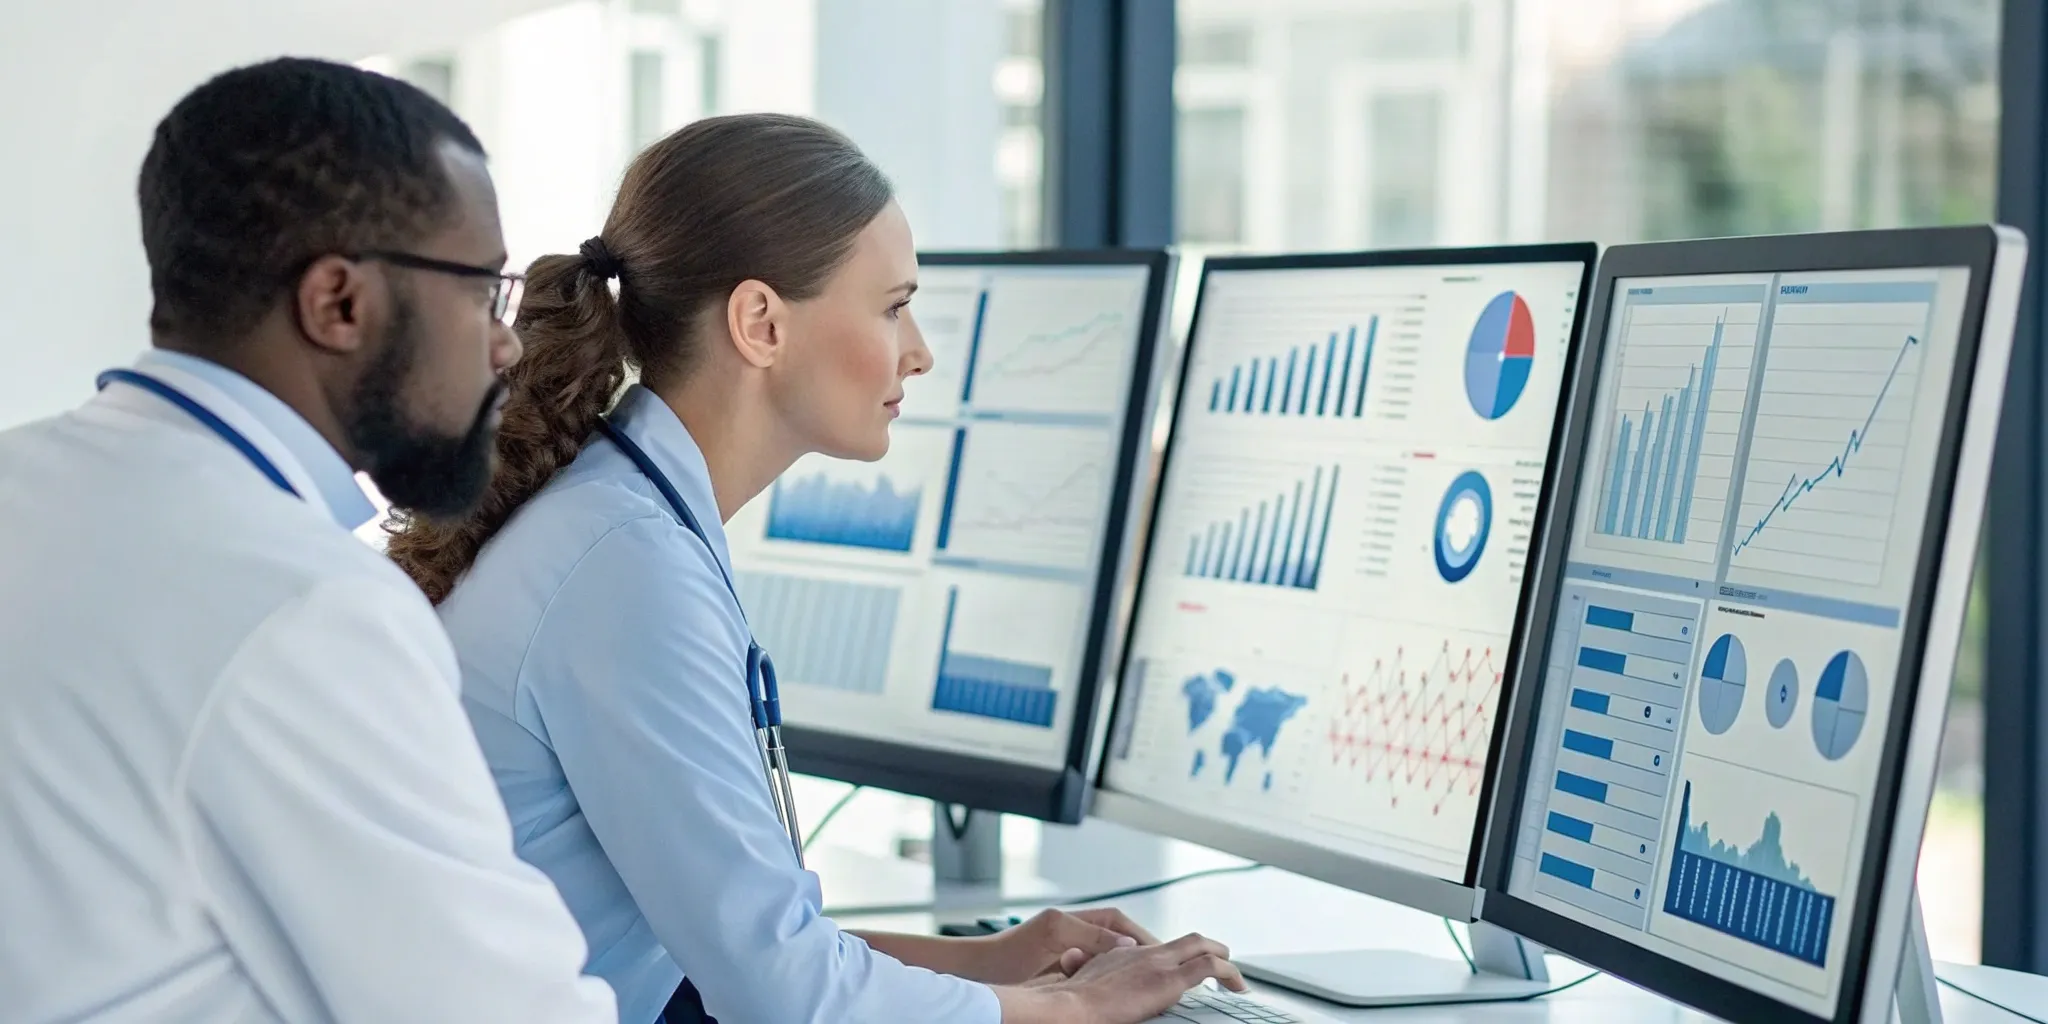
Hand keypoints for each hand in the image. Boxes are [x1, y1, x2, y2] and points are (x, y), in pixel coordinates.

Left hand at [975, 907, 1159, 984]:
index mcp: (1069, 920)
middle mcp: (1069, 931)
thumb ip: (1089, 936)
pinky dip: (1108, 974)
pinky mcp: (1058, 966)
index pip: (1118, 922)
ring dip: (1126, 963)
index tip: (1159, 952)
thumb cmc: (1004, 955)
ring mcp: (1064, 949)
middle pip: (1117, 936)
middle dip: (1140, 950)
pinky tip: (1115, 989)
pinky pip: (1092, 967)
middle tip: (1161, 966)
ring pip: (1107, 953)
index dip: (1141, 937)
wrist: (974, 971)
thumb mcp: (1052, 936)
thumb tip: (1128, 947)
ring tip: (1145, 978)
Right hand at [1023, 933, 1247, 1023]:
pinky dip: (1228, 974)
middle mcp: (1142, 952)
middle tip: (1223, 965)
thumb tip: (1089, 986)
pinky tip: (1237, 987)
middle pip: (1187, 940)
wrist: (1070, 1006)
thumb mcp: (1080, 985)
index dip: (1177, 959)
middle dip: (1209, 950)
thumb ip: (1094, 980)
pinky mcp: (1168, 980)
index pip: (1159, 950)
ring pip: (1203, 947)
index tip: (1183, 971)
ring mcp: (1157, 963)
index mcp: (1121, 954)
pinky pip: (1209, 968)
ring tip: (1235, 980)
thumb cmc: (1070, 1003)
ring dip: (1224, 960)